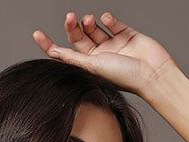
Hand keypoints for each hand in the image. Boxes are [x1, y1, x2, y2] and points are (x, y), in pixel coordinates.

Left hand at [32, 11, 178, 98]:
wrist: (152, 74)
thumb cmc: (124, 76)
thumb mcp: (94, 67)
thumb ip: (74, 58)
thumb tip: (53, 53)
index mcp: (89, 67)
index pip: (65, 54)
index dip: (50, 45)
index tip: (36, 34)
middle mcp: (99, 56)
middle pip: (79, 37)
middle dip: (72, 27)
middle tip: (70, 17)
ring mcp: (113, 45)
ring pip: (94, 28)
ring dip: (89, 22)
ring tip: (91, 20)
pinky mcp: (126, 35)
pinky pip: (113, 22)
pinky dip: (108, 18)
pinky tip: (106, 19)